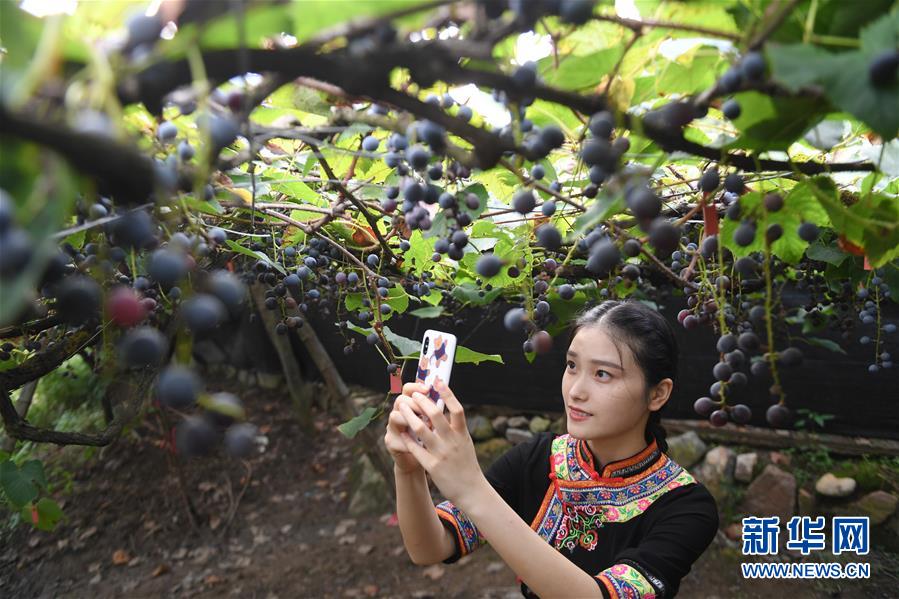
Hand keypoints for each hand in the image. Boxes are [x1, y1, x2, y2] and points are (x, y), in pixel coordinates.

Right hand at [384, 381, 431, 473]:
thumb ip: (437, 409)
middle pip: (401, 399)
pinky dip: (411, 444)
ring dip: (411, 421)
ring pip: (394, 416)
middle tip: (428, 411)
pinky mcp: (391, 443)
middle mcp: (399, 413)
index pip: (408, 389)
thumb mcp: (436, 423)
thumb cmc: (432, 439)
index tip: (428, 389)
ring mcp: (392, 427)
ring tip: (427, 428)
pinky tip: (422, 447)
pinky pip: (398, 439)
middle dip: (415, 404)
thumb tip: (445, 393)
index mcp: (411, 405)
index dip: (416, 386)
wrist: (422, 463)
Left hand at [396, 379, 483, 505]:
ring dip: (409, 416)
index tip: (438, 381)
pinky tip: (402, 431)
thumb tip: (444, 409)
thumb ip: (455, 428)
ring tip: (402, 407)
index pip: (457, 409)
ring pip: (421, 429)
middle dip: (422, 401)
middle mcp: (452, 441)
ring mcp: (441, 453)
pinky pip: (416, 448)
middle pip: (435, 414)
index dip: (448, 393)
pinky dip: (408, 438)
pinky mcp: (432, 466)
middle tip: (414, 394)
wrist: (472, 491)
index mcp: (462, 434)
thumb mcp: (465, 443)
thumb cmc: (467, 465)